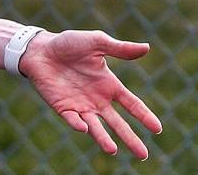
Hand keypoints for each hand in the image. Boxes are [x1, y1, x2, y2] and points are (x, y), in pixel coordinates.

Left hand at [20, 30, 161, 159]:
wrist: (39, 49)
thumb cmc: (68, 44)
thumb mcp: (96, 42)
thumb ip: (119, 48)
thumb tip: (147, 47)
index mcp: (109, 85)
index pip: (132, 104)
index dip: (144, 116)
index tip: (157, 129)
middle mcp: (97, 100)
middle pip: (118, 123)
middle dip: (130, 138)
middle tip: (143, 155)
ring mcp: (80, 106)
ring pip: (96, 127)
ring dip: (103, 138)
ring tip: (112, 150)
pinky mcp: (63, 108)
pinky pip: (72, 119)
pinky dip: (77, 124)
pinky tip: (84, 127)